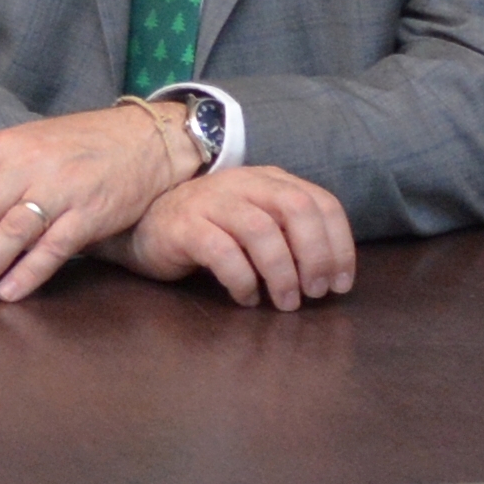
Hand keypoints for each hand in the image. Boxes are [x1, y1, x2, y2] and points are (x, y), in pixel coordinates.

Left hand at [0, 106, 195, 302]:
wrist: (146, 139)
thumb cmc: (78, 147)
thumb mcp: (27, 147)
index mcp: (3, 147)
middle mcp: (27, 165)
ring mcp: (61, 188)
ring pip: (9, 233)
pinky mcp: (91, 212)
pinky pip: (53, 247)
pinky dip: (28, 272)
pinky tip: (7, 293)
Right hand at [105, 166, 356, 309]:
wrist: (143, 227)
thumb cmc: (210, 230)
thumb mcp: (257, 223)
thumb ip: (290, 233)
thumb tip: (330, 271)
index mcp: (268, 181)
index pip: (320, 203)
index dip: (339, 245)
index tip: (340, 283)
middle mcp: (242, 183)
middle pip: (296, 209)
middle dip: (315, 255)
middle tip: (316, 292)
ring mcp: (210, 201)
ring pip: (261, 231)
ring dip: (282, 273)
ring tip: (285, 302)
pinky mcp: (184, 225)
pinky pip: (222, 253)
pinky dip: (242, 280)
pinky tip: (246, 298)